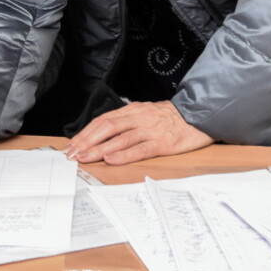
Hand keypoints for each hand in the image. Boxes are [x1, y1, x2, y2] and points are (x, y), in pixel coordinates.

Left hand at [64, 101, 213, 165]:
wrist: (199, 115)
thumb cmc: (170, 118)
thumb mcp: (145, 113)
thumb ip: (126, 122)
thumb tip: (103, 134)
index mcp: (132, 111)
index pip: (103, 120)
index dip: (86, 133)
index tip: (72, 145)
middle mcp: (138, 118)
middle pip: (106, 128)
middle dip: (87, 141)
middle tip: (72, 153)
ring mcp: (150, 130)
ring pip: (119, 138)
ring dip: (99, 149)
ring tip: (84, 158)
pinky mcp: (162, 143)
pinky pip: (140, 148)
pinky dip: (124, 154)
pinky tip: (111, 159)